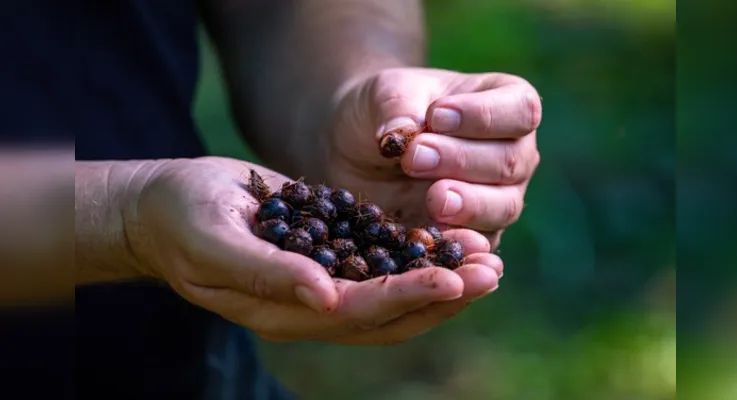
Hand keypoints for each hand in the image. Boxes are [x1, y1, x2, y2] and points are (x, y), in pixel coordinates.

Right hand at [126, 156, 501, 344]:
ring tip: (485, 259)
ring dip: (440, 277)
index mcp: (285, 310)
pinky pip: (379, 259)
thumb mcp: (214, 242)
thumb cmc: (179, 220)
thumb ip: (267, 272)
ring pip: (393, 290)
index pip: (360, 313)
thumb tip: (326, 297)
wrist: (163, 206)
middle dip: (442, 294)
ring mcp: (322, 279)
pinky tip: (448, 236)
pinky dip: (416, 252)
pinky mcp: (327, 249)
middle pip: (391, 312)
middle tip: (490, 271)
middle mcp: (312, 304)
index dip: (409, 297)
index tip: (455, 278)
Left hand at [330, 67, 541, 247]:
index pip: (519, 109)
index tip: (436, 116)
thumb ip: (395, 108)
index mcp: (506, 104)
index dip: (483, 115)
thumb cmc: (386, 110)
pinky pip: (477, 245)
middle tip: (415, 157)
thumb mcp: (384, 94)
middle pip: (511, 162)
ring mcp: (500, 198)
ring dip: (468, 204)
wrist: (360, 150)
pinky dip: (456, 242)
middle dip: (463, 161)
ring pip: (503, 207)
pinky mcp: (475, 236)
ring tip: (431, 198)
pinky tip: (430, 234)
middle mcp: (514, 153)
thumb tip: (399, 134)